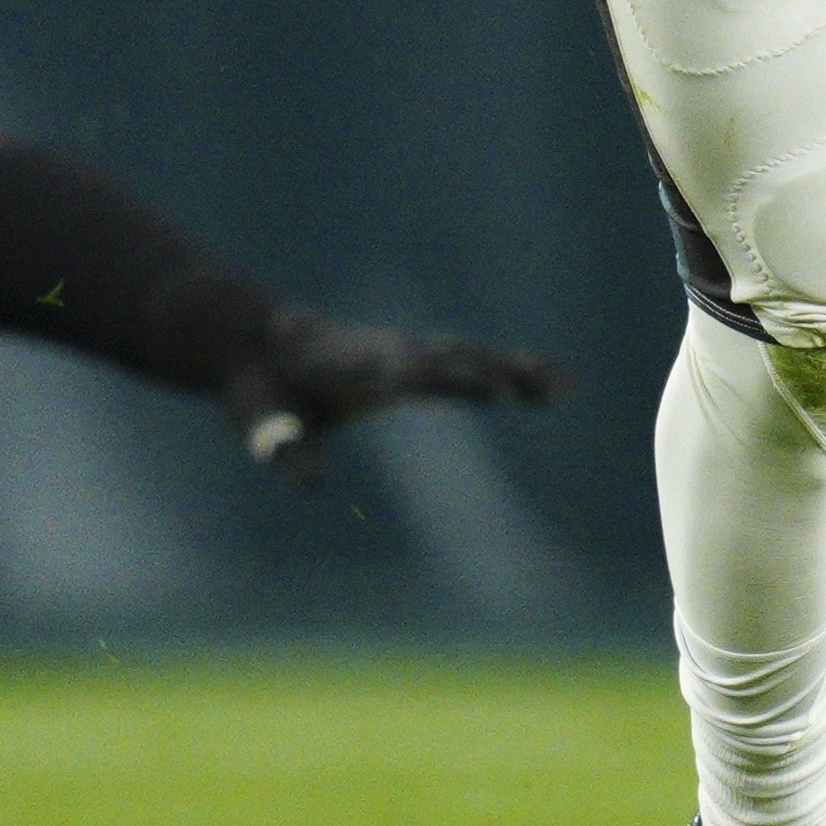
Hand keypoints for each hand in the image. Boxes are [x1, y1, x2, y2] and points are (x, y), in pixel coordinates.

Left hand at [219, 305, 562, 479]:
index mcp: (355, 367)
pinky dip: (510, 368)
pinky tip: (548, 386)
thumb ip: (282, 449)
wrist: (258, 343)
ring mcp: (405, 349)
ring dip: (516, 368)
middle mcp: (388, 352)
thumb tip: (309, 483)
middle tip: (545, 390)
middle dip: (498, 370)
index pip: (409, 372)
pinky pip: (469, 359)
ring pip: (470, 353)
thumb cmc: (260, 392)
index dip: (448, 381)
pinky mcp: (414, 356)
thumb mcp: (260, 425)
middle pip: (453, 356)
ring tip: (567, 388)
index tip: (492, 392)